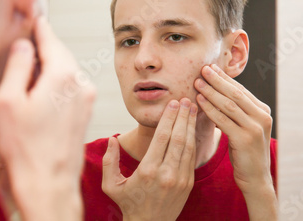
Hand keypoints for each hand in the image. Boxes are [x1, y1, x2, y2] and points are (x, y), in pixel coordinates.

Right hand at [0, 16, 95, 220]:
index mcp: (62, 75)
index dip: (40, 26)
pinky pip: (71, 85)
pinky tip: (41, 92)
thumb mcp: (8, 101)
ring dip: (50, 66)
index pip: (50, 39)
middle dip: (44, 46)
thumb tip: (24, 44)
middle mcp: (80, 82)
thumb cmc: (26, 147)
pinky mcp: (85, 111)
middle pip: (60, 53)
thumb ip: (17, 65)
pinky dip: (57, 81)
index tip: (35, 15)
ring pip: (67, 69)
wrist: (48, 182)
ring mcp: (86, 98)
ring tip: (28, 73)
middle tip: (27, 41)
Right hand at [102, 98, 196, 220]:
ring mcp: (180, 179)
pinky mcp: (188, 183)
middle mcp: (166, 174)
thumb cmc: (128, 203)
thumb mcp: (111, 185)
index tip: (172, 103)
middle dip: (182, 117)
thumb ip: (109, 161)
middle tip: (185, 99)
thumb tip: (113, 139)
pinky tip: (192, 127)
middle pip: (178, 138)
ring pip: (188, 146)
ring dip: (190, 125)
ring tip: (192, 108)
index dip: (169, 118)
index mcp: (147, 171)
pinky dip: (193, 139)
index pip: (161, 138)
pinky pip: (191, 157)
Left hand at [194, 64, 276, 220]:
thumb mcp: (243, 127)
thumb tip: (216, 90)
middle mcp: (262, 117)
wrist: (256, 179)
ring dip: (211, 92)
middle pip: (235, 93)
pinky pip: (223, 119)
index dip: (224, 78)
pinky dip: (210, 108)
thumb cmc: (245, 152)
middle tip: (202, 69)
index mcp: (263, 111)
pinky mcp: (245, 139)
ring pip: (228, 104)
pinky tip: (199, 101)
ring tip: (197, 83)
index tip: (210, 67)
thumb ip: (235, 111)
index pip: (240, 90)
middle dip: (217, 80)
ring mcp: (255, 128)